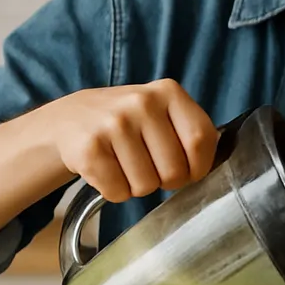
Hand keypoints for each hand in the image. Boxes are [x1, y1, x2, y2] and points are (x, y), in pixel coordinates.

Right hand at [47, 80, 218, 202]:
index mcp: (168, 92)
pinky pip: (117, 192)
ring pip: (146, 186)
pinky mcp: (89, 148)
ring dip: (137, 186)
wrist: (70, 119)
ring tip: (124, 164)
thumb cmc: (129, 123)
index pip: (201, 140)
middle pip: (174, 170)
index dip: (198, 167)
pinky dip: (114, 191)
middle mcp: (141, 102)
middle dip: (166, 181)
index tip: (188, 171)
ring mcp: (113, 124)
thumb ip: (190, 132)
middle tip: (149, 167)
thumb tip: (214, 167)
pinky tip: (107, 170)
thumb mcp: (163, 112)